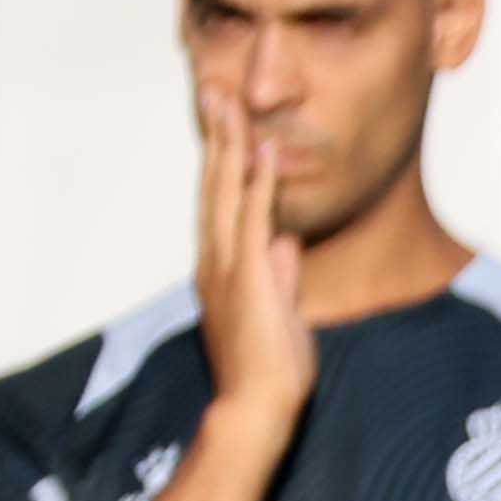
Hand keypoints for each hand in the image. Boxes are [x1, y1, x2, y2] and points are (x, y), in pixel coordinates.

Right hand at [195, 90, 312, 428]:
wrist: (256, 407)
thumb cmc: (269, 370)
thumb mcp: (280, 313)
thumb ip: (281, 275)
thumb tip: (287, 242)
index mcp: (221, 268)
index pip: (222, 204)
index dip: (223, 162)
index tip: (227, 125)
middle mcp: (216, 260)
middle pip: (214, 186)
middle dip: (216, 138)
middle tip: (213, 92)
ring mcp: (228, 267)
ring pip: (227, 192)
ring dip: (230, 144)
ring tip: (229, 103)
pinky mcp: (249, 277)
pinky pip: (255, 219)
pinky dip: (259, 182)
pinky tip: (264, 149)